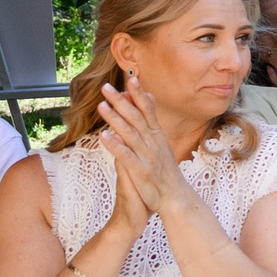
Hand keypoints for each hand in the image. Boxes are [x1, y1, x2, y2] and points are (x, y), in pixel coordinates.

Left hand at [98, 74, 200, 224]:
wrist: (175, 198)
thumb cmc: (165, 172)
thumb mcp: (161, 143)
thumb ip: (152, 122)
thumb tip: (148, 100)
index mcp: (158, 136)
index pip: (148, 110)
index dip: (139, 94)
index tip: (131, 78)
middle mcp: (153, 143)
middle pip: (136, 118)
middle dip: (121, 101)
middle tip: (106, 87)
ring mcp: (147, 156)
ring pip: (129, 134)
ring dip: (115, 119)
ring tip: (101, 106)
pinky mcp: (140, 171)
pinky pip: (125, 156)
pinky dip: (115, 146)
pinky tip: (103, 137)